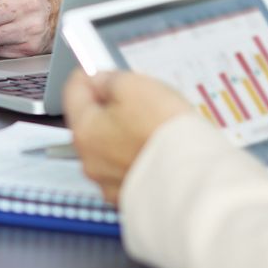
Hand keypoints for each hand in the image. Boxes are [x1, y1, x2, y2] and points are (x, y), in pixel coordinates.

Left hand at [62, 70, 194, 204]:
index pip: (73, 92)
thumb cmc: (163, 131)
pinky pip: (130, 169)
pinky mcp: (133, 198)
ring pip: (111, 148)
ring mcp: (110, 184)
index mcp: (84, 132)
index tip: (102, 70)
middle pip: (92, 123)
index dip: (89, 75)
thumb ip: (110, 80)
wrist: (194, 178)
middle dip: (111, 107)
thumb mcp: (134, 86)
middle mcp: (90, 162)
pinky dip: (140, 157)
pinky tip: (159, 150)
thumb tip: (101, 83)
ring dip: (126, 134)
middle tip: (138, 97)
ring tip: (156, 126)